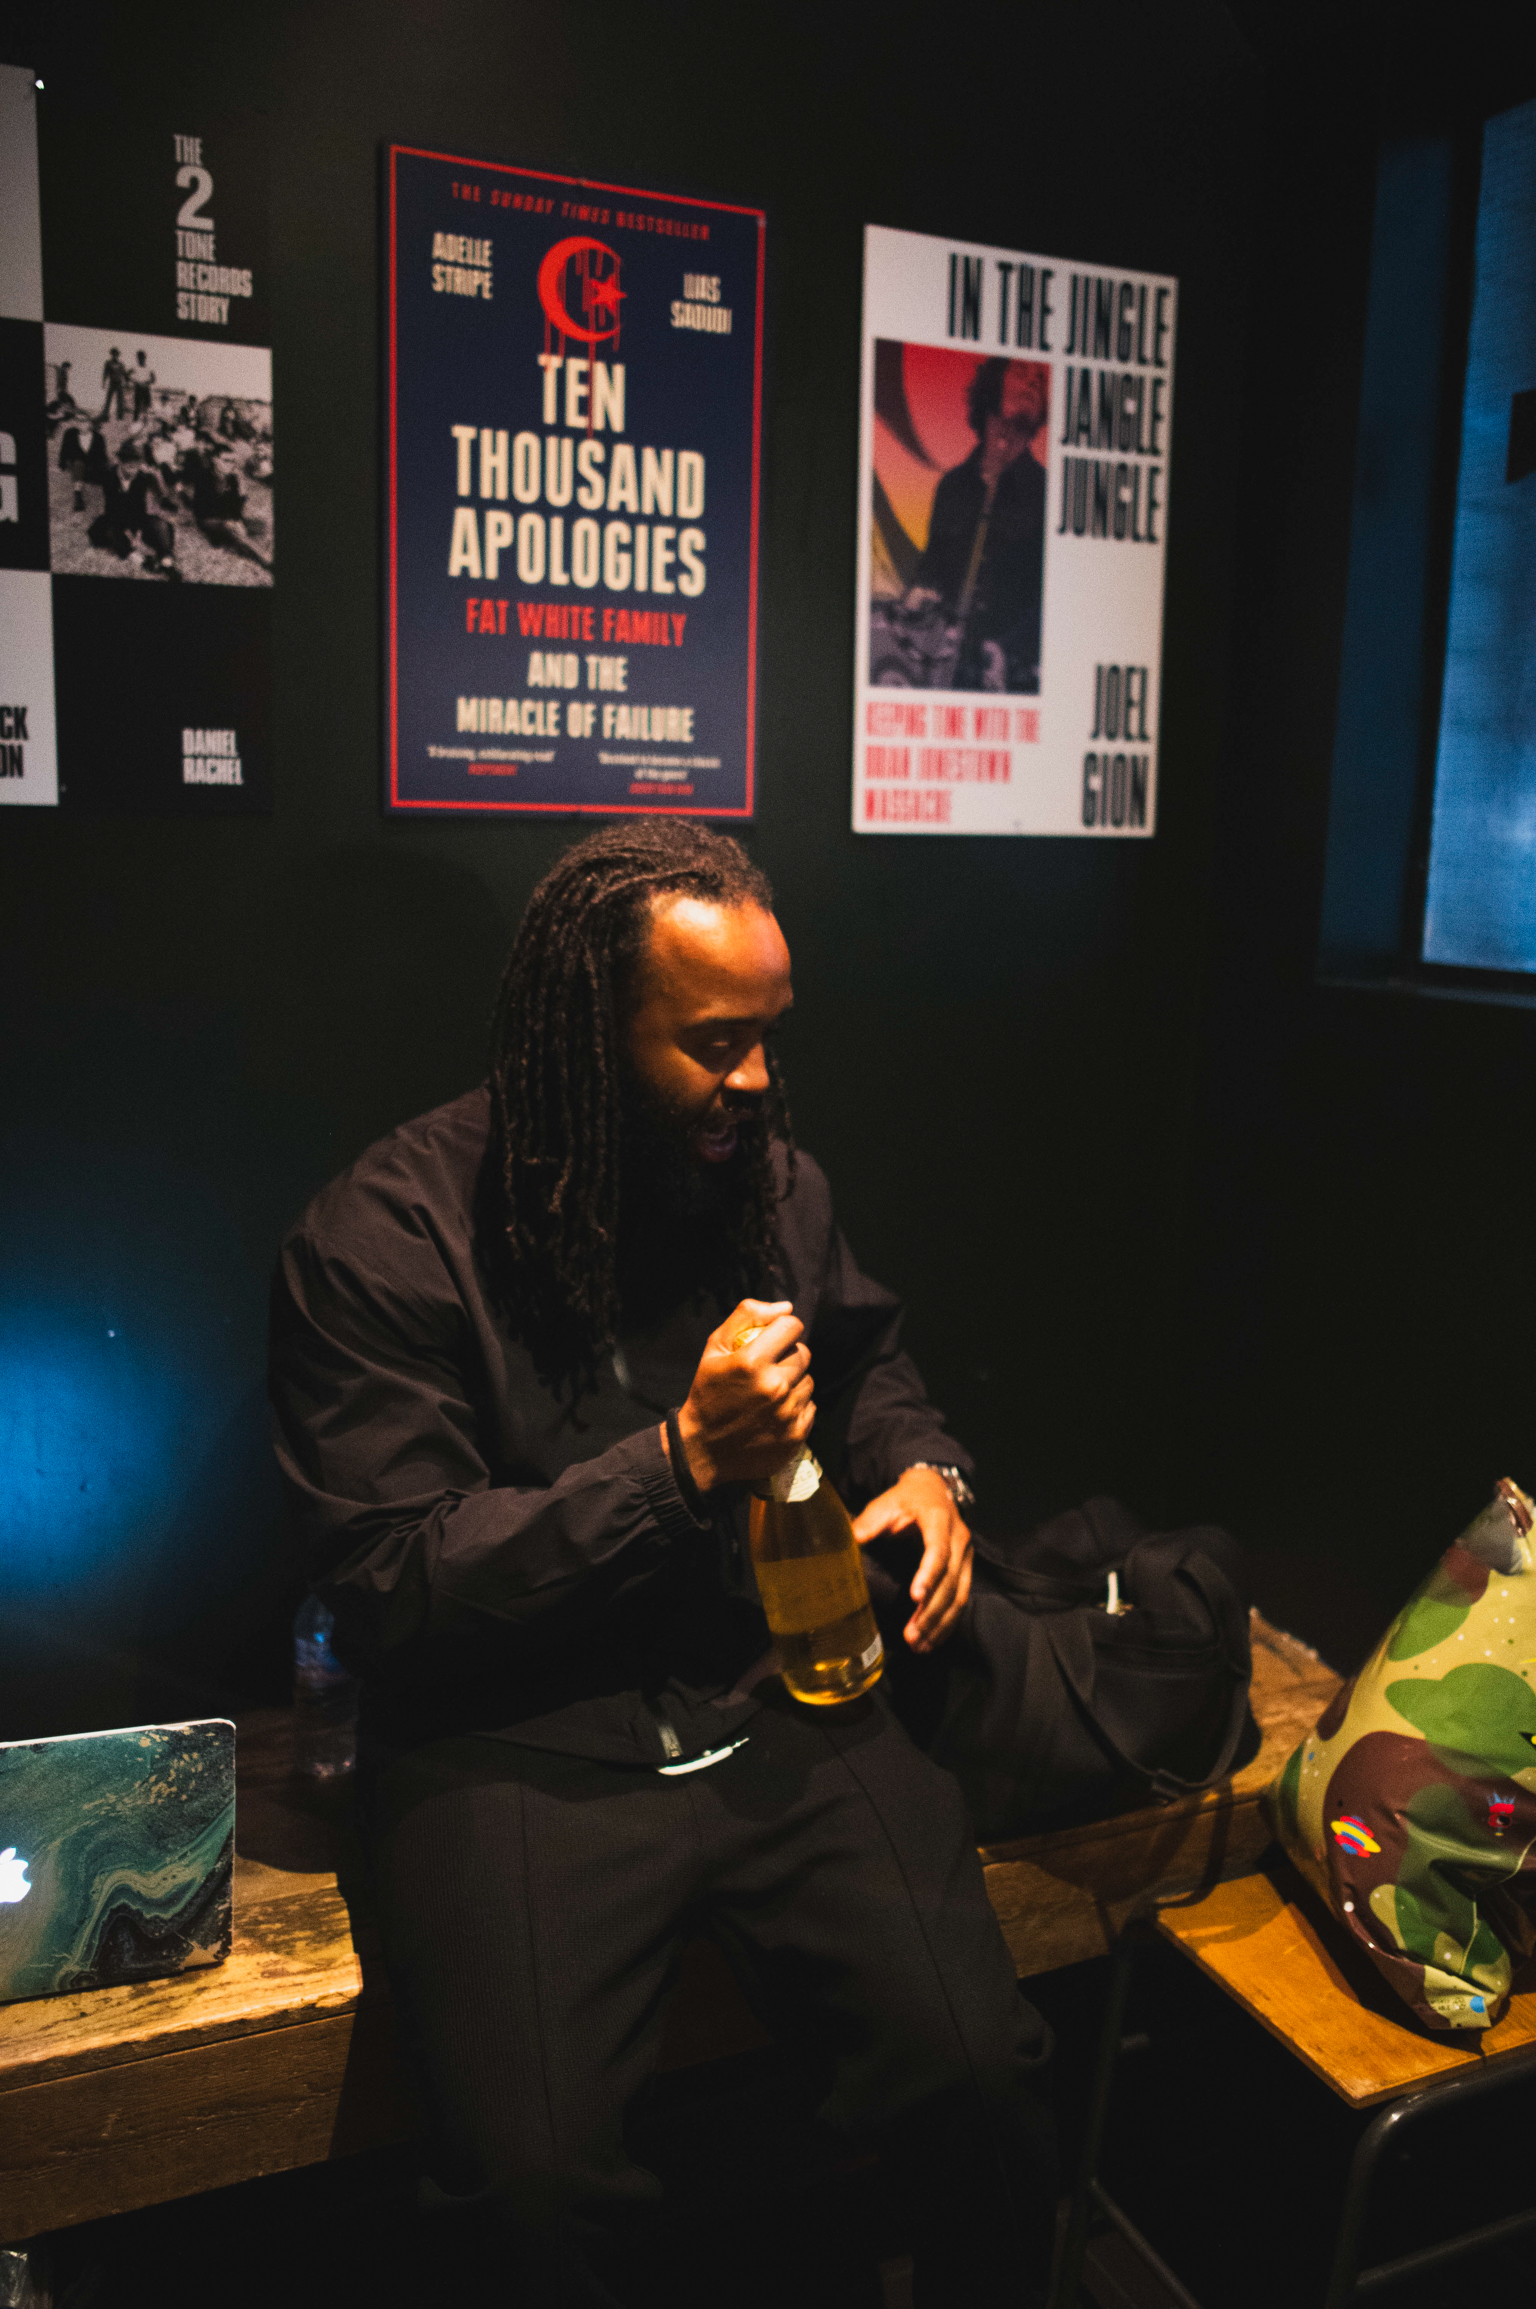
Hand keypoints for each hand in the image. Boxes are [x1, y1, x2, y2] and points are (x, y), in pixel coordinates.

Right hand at [673, 1299, 813, 1492]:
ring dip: (794, 1382)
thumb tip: (785, 1308)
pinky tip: (775, 1411)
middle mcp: (774, 1386)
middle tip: (770, 1367)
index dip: (784, 1328)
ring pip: (808, 1381)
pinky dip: (796, 1406)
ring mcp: (787, 1413)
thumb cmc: (707, 1393)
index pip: (791, 1327)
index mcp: (751, 1362)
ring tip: (771, 1392)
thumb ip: (746, 1317)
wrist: (703, 1449)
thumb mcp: (714, 1348)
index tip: (775, 1338)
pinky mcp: (796, 1434)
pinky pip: (809, 1407)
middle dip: (789, 1355)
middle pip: (803, 1354)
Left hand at [852, 1467, 971, 1653]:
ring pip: (959, 1595)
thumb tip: (852, 1539)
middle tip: (912, 1634)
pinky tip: (932, 1641)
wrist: (933, 1490)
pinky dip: (947, 1623)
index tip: (916, 1596)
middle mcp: (959, 1539)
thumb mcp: (886, 1502)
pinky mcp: (965, 1570)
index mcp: (940, 1519)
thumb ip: (870, 1521)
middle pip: (951, 1580)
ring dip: (939, 1623)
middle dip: (931, 1611)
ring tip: (919, 1645)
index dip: (929, 1574)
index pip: (938, 1550)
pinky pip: (961, 1600)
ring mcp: (966, 1557)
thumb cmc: (906, 1499)